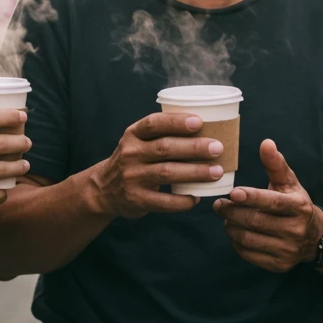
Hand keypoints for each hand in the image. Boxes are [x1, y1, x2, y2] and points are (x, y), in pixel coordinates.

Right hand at [91, 113, 224, 218]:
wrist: (104, 189)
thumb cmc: (135, 159)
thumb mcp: (139, 141)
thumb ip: (162, 135)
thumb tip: (208, 130)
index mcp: (133, 134)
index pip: (153, 123)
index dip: (176, 122)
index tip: (199, 122)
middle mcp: (130, 154)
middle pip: (165, 148)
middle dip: (194, 148)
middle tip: (218, 148)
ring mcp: (132, 177)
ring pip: (167, 173)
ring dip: (194, 172)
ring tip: (217, 172)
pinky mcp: (136, 199)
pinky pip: (163, 201)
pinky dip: (182, 201)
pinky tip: (197, 198)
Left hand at [213, 139, 322, 272]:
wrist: (314, 237)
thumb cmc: (294, 203)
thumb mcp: (289, 182)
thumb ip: (275, 163)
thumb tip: (266, 142)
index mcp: (299, 207)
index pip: (272, 203)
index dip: (252, 198)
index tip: (233, 193)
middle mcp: (296, 230)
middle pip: (256, 221)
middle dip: (232, 212)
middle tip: (218, 204)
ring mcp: (288, 250)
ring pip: (249, 239)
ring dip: (231, 227)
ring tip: (225, 217)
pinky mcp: (279, 265)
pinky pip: (249, 254)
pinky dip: (236, 243)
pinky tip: (234, 231)